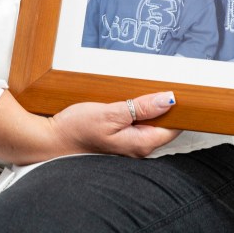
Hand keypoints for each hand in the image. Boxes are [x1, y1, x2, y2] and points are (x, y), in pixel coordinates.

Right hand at [48, 92, 179, 158]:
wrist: (53, 140)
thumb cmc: (78, 129)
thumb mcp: (111, 113)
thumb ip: (141, 108)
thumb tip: (168, 100)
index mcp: (141, 144)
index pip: (174, 128)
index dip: (179, 109)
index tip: (180, 90)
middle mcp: (138, 149)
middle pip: (163, 125)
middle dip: (164, 106)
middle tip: (158, 83)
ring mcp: (128, 146)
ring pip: (149, 123)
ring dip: (148, 107)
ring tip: (140, 90)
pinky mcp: (119, 141)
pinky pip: (136, 124)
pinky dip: (136, 111)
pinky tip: (126, 101)